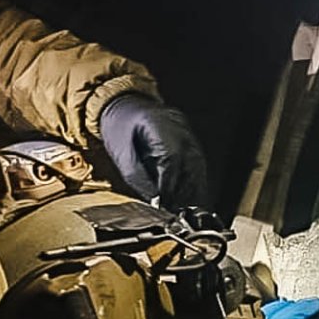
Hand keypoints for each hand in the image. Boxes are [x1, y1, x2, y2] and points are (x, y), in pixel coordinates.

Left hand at [99, 93, 210, 208]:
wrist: (124, 105)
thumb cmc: (119, 126)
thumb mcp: (120, 153)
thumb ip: (137, 178)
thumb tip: (154, 201)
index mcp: (160, 124)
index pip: (171, 159)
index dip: (169, 185)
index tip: (164, 205)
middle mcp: (179, 127)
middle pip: (190, 165)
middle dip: (184, 193)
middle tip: (175, 213)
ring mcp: (188, 133)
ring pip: (198, 167)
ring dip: (192, 192)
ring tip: (183, 211)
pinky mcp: (191, 141)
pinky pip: (198, 165)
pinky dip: (194, 184)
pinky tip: (189, 199)